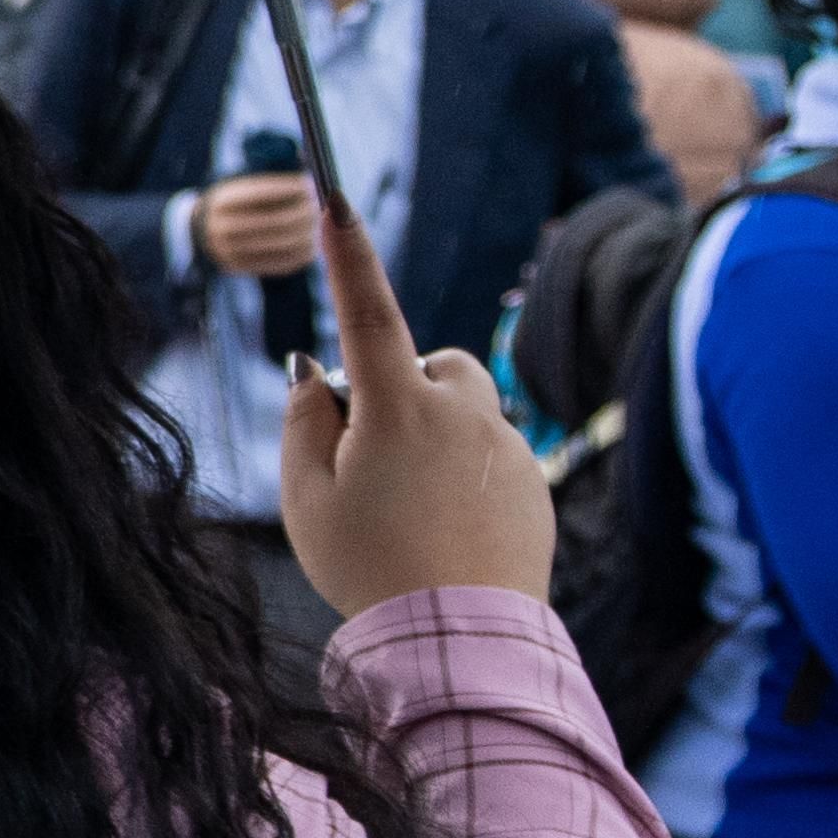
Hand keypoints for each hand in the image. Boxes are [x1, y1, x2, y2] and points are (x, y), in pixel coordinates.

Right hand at [191, 172, 321, 281]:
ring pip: (282, 245)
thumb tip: (313, 185)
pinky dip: (300, 254)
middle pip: (277, 222)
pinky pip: (278, 264)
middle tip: (320, 208)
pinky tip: (310, 244)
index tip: (312, 185)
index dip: (292, 189)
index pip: (264, 193)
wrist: (203, 230)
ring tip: (318, 226)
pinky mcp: (239, 266)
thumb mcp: (245, 188)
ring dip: (308, 235)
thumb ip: (277, 187)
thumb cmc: (237, 204)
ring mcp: (229, 250)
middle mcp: (223, 226)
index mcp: (224, 201)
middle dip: (305, 214)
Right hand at [278, 188, 552, 616]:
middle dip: (400, 389)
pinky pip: (491, 455)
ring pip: (464, 410)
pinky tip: (446, 534)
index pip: (366, 312)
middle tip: (366, 457)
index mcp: (396, 409)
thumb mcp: (304, 499)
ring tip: (409, 508)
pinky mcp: (534, 480)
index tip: (335, 197)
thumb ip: (303, 423)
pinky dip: (464, 477)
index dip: (347, 254)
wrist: (459, 640)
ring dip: (433, 434)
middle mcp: (462, 412)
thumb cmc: (366, 567)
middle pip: (429, 364)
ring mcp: (506, 445)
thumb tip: (318, 371)